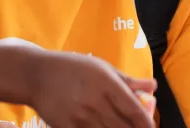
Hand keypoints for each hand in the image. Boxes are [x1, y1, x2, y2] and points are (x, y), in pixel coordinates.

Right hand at [26, 51, 156, 127]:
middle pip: (124, 127)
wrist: (36, 75)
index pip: (134, 111)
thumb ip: (128, 80)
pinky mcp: (66, 127)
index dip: (147, 124)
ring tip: (117, 126)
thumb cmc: (72, 68)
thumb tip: (153, 86)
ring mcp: (80, 117)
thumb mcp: (101, 67)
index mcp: (107, 84)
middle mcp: (95, 102)